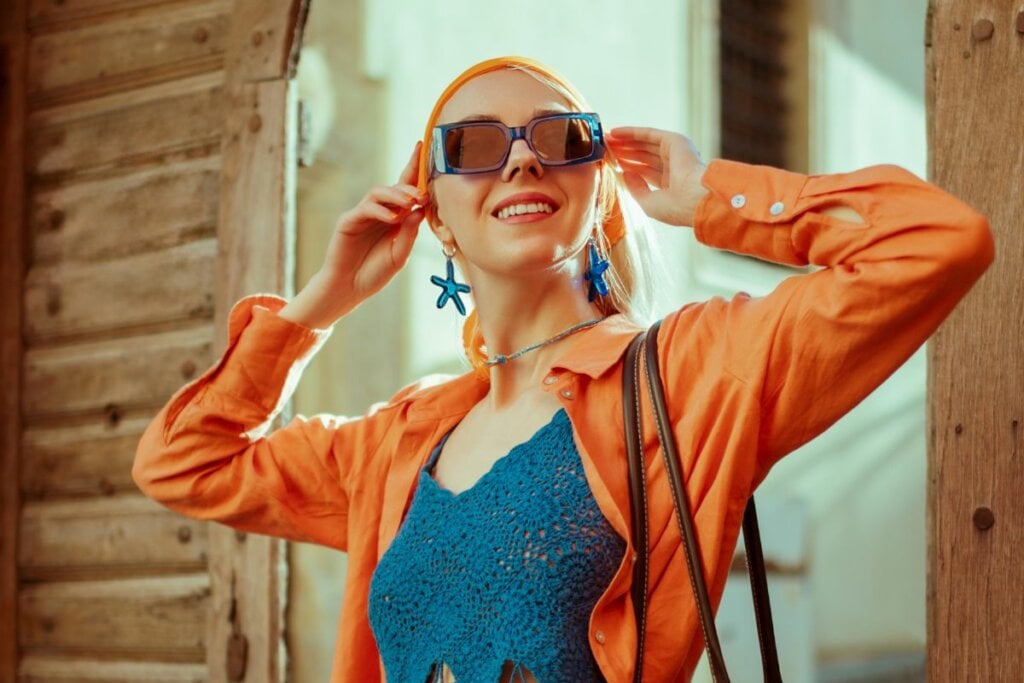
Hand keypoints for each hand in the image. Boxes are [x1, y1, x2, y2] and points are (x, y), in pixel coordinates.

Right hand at [280, 142, 426, 327]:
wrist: (350, 289)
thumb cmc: (375, 273)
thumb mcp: (399, 255)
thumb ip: (409, 234)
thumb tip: (419, 210)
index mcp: (396, 218)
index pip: (407, 189)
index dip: (415, 168)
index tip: (424, 147)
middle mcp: (381, 212)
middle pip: (394, 186)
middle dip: (410, 185)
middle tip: (422, 194)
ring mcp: (363, 214)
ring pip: (379, 192)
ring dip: (396, 195)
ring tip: (409, 203)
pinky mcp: (349, 221)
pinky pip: (365, 209)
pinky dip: (380, 211)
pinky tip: (392, 218)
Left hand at [605, 127, 708, 226]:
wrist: (694, 200)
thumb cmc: (675, 208)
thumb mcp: (649, 203)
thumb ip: (636, 189)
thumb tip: (625, 174)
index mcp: (672, 184)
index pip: (646, 172)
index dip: (628, 166)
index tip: (611, 163)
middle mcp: (675, 167)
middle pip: (643, 156)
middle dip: (624, 152)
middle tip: (605, 149)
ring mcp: (676, 153)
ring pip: (644, 144)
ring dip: (625, 141)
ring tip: (606, 140)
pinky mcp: (675, 141)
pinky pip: (648, 134)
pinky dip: (631, 132)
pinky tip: (615, 132)